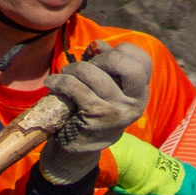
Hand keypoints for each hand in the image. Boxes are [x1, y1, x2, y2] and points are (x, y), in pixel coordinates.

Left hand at [39, 42, 151, 185]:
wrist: (80, 149)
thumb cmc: (92, 110)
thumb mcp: (106, 87)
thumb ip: (105, 63)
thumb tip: (98, 45)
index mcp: (140, 93)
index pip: (142, 60)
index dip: (122, 51)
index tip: (104, 58)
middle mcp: (134, 103)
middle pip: (127, 65)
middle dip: (103, 58)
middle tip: (89, 66)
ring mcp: (115, 111)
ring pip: (94, 74)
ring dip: (74, 69)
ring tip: (65, 74)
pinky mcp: (94, 117)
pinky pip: (75, 87)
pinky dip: (59, 81)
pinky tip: (52, 84)